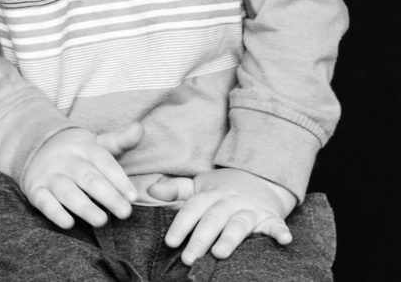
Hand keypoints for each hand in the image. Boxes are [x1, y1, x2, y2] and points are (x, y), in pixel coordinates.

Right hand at [21, 122, 142, 228]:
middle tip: (125, 212)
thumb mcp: (97, 143)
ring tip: (101, 221)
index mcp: (84, 148)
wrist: (34, 145)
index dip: (119, 179)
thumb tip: (139, 128)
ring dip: (84, 206)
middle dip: (108, 196)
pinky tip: (68, 223)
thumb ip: (120, 140)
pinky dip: (55, 213)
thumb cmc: (76, 151)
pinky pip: (44, 201)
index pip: (104, 162)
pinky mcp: (35, 189)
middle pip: (88, 178)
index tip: (133, 196)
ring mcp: (50, 175)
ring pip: (67, 191)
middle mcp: (66, 161)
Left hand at [148, 168, 296, 265]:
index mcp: (210, 195)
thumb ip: (176, 190)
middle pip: (213, 220)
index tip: (170, 242)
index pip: (192, 209)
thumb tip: (150, 189)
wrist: (260, 177)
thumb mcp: (199, 186)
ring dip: (230, 238)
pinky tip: (284, 240)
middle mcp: (229, 202)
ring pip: (239, 224)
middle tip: (188, 257)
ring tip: (220, 253)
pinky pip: (276, 224)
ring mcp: (250, 209)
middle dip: (200, 238)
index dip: (180, 225)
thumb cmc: (222, 189)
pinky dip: (280, 232)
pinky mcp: (270, 217)